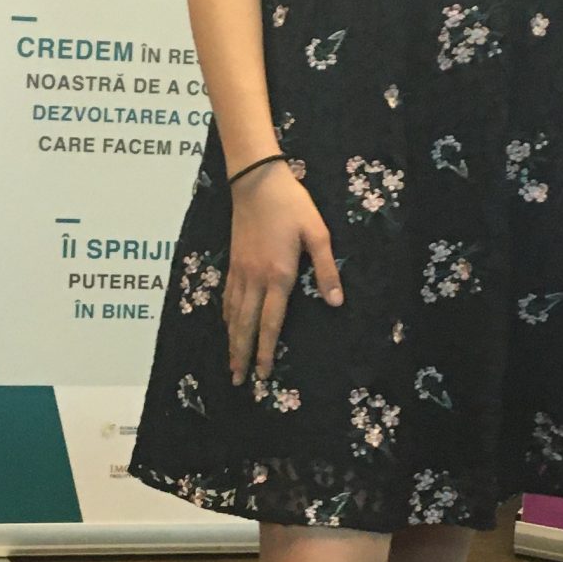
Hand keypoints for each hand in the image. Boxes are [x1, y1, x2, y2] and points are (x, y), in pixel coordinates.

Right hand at [225, 162, 343, 382]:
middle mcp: (255, 278)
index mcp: (278, 275)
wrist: (255, 181)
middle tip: (239, 381)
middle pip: (246, 325)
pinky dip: (226, 317)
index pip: (271, 323)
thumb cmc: (291, 204)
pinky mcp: (233, 261)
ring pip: (233, 314)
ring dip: (232, 341)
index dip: (266, 351)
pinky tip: (227, 325)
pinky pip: (227, 297)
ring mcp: (240, 271)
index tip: (263, 373)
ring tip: (231, 363)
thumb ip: (326, 269)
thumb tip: (335, 302)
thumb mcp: (317, 233)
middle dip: (242, 355)